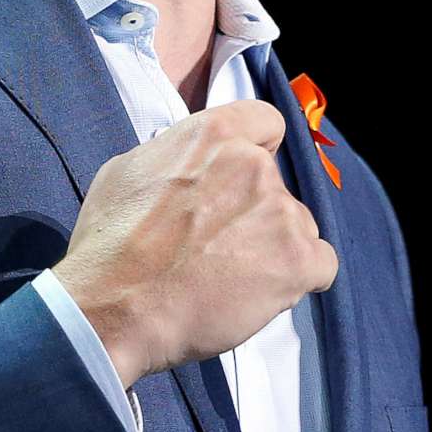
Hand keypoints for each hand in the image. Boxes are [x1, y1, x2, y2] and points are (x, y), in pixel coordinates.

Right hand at [50, 99, 339, 388]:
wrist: (114, 308)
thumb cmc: (110, 246)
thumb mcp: (128, 171)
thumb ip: (174, 158)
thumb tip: (187, 165)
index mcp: (213, 134)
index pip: (267, 123)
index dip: (258, 150)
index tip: (242, 179)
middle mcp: (253, 165)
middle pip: (277, 185)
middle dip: (255, 213)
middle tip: (218, 247)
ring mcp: (280, 212)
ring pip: (298, 227)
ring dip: (273, 249)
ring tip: (229, 279)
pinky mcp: (297, 260)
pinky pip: (320, 265)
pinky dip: (297, 280)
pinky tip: (260, 293)